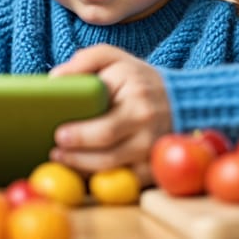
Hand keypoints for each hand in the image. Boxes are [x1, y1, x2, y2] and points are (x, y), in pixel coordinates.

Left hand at [48, 44, 171, 185]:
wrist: (182, 100)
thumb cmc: (138, 80)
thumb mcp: (115, 59)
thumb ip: (86, 60)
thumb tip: (55, 78)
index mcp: (136, 94)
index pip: (105, 119)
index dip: (79, 133)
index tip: (58, 133)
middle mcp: (146, 121)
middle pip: (107, 145)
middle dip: (76, 152)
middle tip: (55, 150)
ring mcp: (152, 147)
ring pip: (112, 165)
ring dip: (82, 167)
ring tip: (61, 159)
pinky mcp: (154, 165)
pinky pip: (124, 180)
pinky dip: (101, 179)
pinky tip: (83, 172)